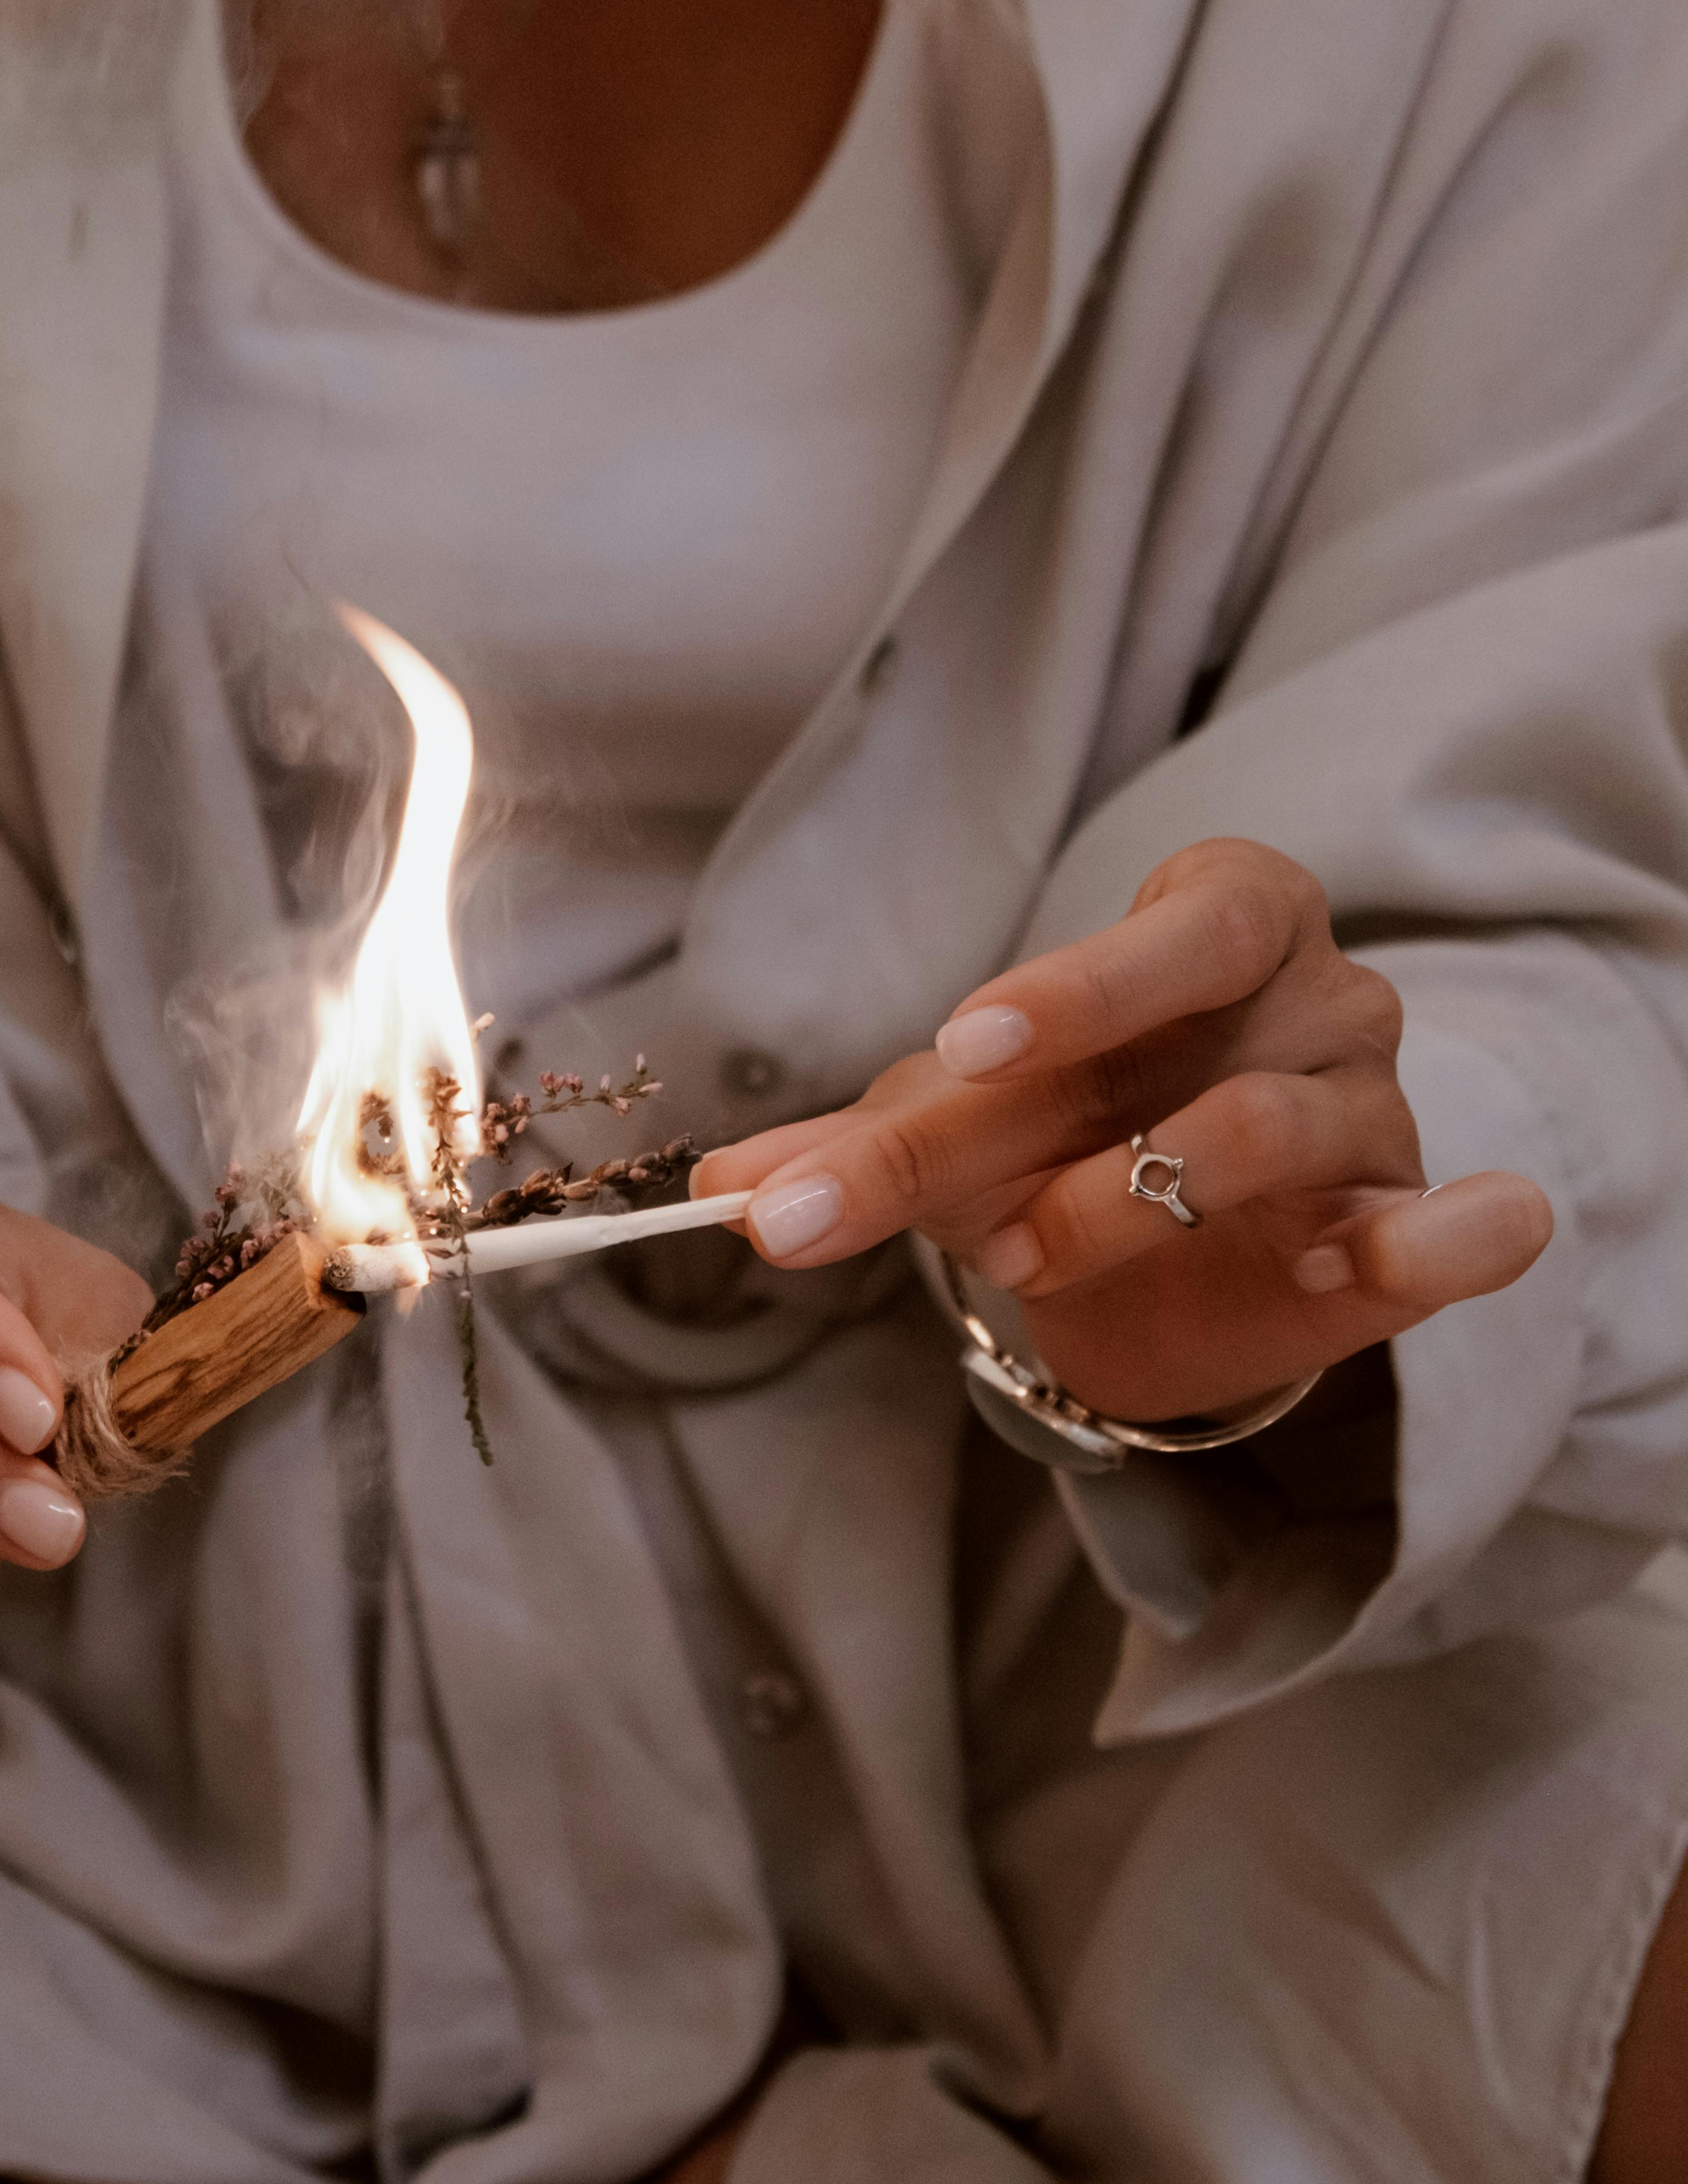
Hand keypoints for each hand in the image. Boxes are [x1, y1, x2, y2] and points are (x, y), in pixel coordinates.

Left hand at [695, 840, 1553, 1424]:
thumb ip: (859, 1149)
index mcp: (1215, 915)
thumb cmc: (1088, 1132)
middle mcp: (1312, 986)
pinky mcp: (1425, 1225)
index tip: (952, 1047)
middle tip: (968, 1150)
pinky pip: (1468, 1225)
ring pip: (1273, 1129)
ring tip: (1027, 1258)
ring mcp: (1377, 1103)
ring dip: (1129, 1200)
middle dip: (1081, 1055)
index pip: (1142, 933)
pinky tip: (1338, 1268)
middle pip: (1212, 979)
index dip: (1060, 986)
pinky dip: (1421, 1242)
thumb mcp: (973, 1125)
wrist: (1206, 1249)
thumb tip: (715, 1194)